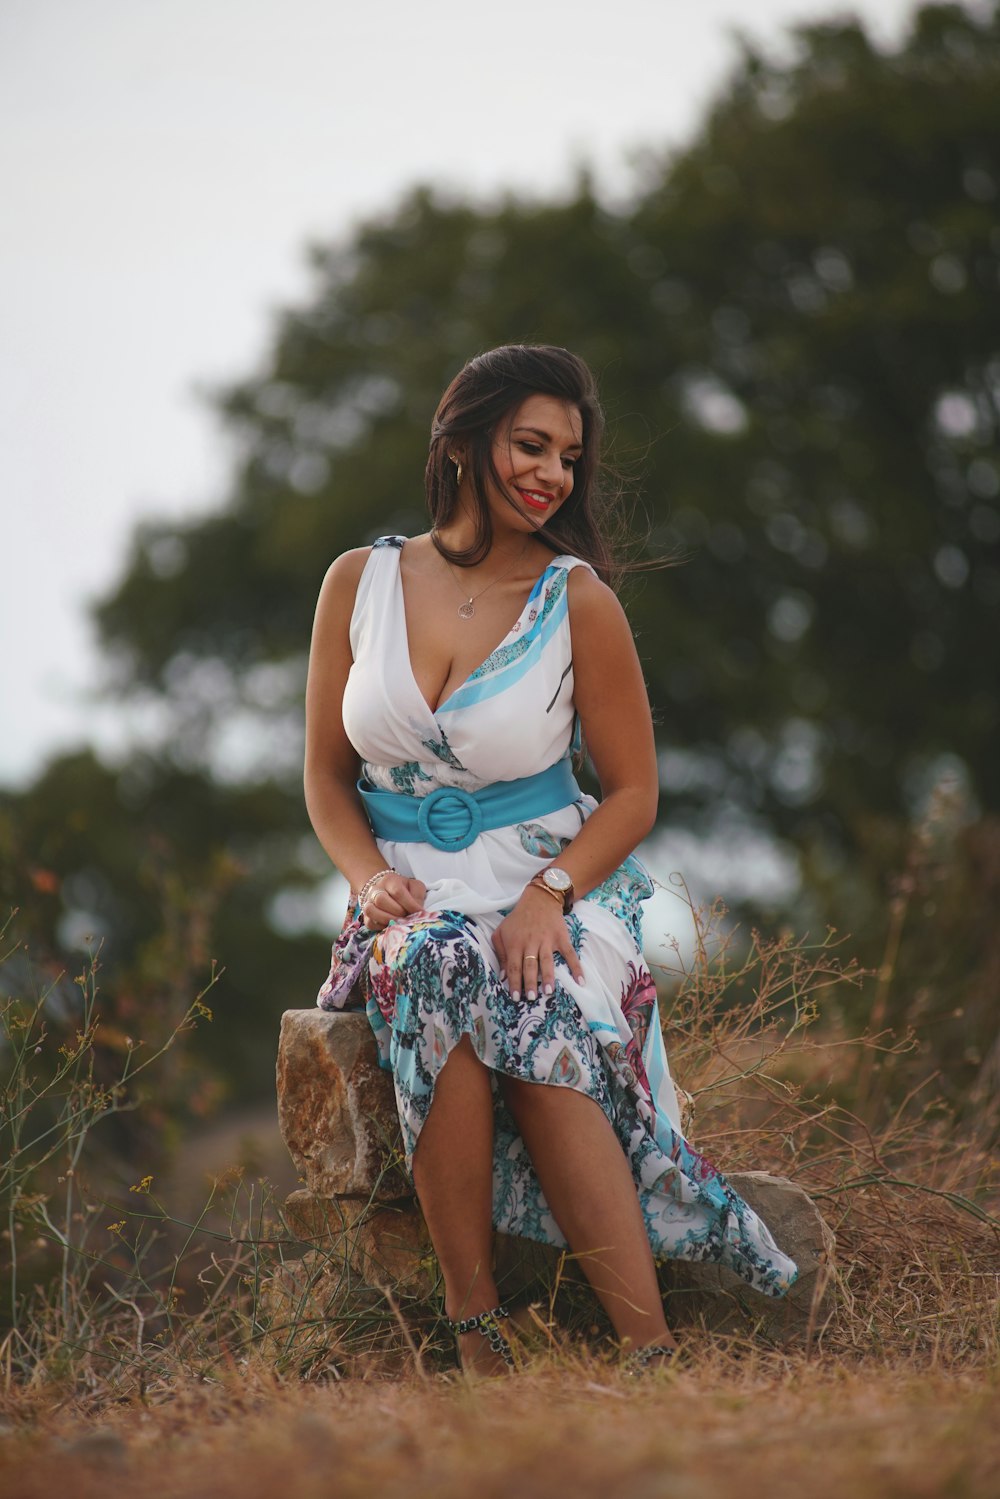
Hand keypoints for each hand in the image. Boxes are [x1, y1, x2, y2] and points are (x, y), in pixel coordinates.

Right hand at [361, 872, 427, 929]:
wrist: (385, 890)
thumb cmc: (403, 889)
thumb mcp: (414, 887)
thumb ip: (418, 895)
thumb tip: (418, 911)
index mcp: (390, 880)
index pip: (398, 892)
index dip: (410, 904)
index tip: (420, 913)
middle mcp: (375, 889)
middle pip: (381, 900)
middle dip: (398, 912)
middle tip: (408, 917)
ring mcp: (368, 902)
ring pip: (371, 910)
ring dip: (388, 919)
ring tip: (400, 923)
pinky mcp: (365, 916)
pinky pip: (369, 923)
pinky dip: (381, 927)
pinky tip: (391, 926)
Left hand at [492, 885, 584, 1001]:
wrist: (539, 900)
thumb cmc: (518, 920)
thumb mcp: (502, 932)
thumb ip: (500, 953)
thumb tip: (503, 976)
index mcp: (515, 943)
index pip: (513, 966)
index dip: (514, 982)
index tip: (516, 997)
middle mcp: (530, 943)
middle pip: (529, 966)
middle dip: (529, 983)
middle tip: (531, 998)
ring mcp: (547, 940)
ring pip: (546, 961)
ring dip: (547, 977)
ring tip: (548, 992)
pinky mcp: (561, 938)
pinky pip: (569, 954)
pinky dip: (576, 967)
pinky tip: (580, 981)